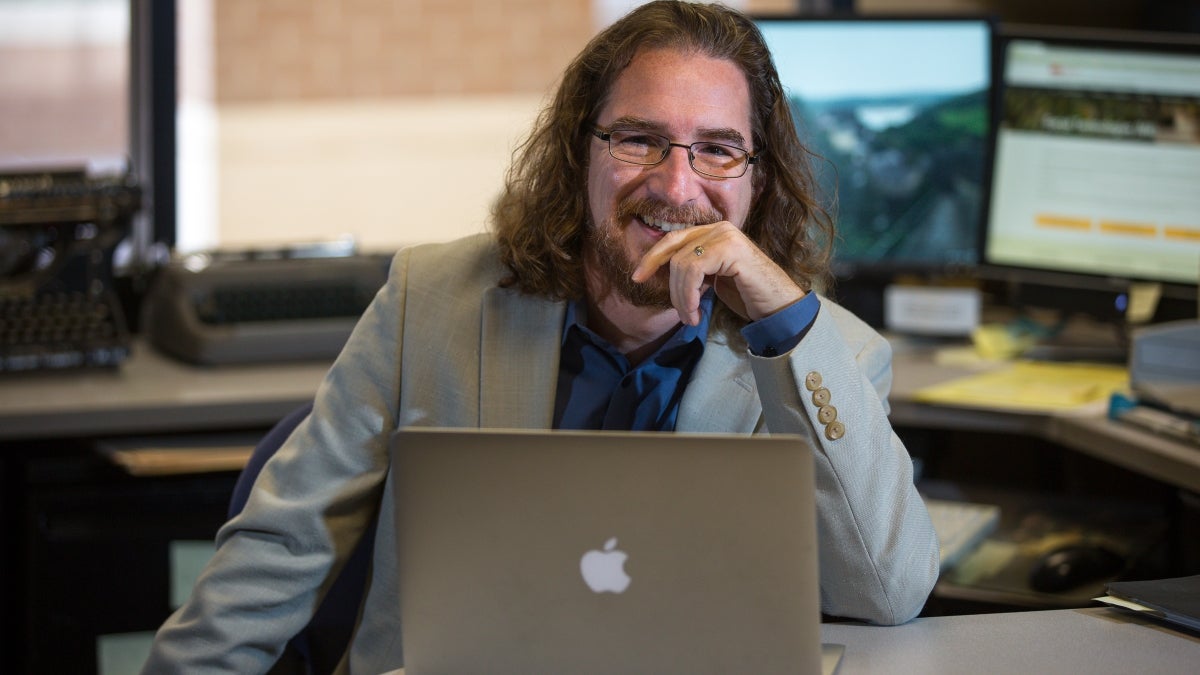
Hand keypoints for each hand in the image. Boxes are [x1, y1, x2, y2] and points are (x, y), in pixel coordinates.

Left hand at [631, 222, 805, 325]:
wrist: (778, 306)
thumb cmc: (747, 295)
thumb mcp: (712, 279)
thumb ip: (693, 270)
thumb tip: (663, 275)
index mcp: (713, 231)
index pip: (673, 238)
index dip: (652, 257)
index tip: (638, 277)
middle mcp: (719, 227)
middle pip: (673, 248)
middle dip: (666, 282)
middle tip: (674, 311)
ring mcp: (725, 235)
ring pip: (681, 263)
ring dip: (681, 297)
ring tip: (690, 318)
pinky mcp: (731, 248)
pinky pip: (693, 269)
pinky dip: (688, 295)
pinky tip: (696, 313)